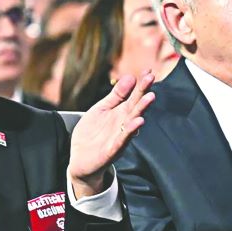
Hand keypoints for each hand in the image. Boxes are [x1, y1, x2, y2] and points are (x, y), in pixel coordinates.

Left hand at [68, 72, 154, 198]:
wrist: (81, 159)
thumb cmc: (92, 133)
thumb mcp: (102, 109)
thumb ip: (116, 94)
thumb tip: (130, 77)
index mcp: (120, 112)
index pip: (133, 95)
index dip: (141, 84)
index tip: (149, 71)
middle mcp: (123, 123)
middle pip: (135, 106)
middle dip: (143, 92)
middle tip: (151, 78)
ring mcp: (119, 136)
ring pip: (132, 121)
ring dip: (141, 110)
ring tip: (149, 97)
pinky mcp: (112, 150)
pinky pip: (123, 139)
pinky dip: (130, 131)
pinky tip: (138, 122)